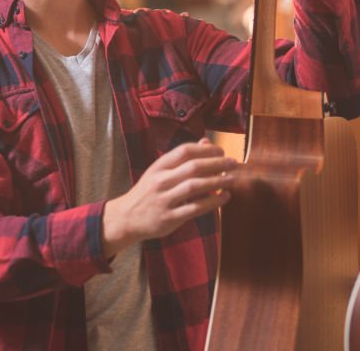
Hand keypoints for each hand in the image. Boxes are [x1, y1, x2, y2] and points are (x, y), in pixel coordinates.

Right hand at [102, 139, 236, 255]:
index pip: (185, 151)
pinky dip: (212, 202)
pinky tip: (225, 197)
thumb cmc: (148, 191)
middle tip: (234, 163)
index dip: (206, 149)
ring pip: (195, 186)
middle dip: (217, 164)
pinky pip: (195, 208)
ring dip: (217, 181)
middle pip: (193, 167)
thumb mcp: (160, 171)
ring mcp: (164, 200)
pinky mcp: (169, 218)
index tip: (221, 151)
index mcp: (159, 166)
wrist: (126, 218)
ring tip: (233, 179)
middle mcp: (160, 181)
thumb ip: (182, 158)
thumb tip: (207, 142)